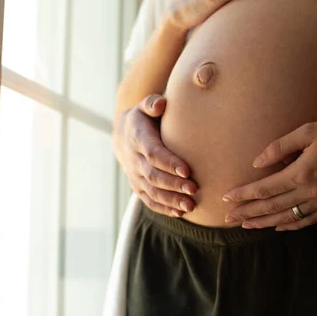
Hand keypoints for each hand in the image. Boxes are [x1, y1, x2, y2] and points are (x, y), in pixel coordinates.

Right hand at [113, 94, 197, 217]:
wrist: (123, 134)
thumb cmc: (143, 118)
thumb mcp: (144, 106)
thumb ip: (152, 103)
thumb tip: (161, 103)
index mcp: (138, 139)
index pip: (153, 154)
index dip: (169, 163)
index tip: (187, 170)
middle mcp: (134, 160)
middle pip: (154, 176)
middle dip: (174, 185)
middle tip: (194, 189)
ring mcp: (135, 175)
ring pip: (152, 191)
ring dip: (171, 200)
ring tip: (190, 205)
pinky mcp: (138, 186)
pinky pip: (149, 200)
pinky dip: (164, 208)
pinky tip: (180, 212)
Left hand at [223, 112, 316, 230]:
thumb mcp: (308, 131)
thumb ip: (280, 147)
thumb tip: (258, 163)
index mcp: (302, 173)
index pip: (265, 188)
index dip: (244, 194)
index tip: (227, 198)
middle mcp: (311, 192)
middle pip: (273, 206)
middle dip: (248, 213)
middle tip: (229, 218)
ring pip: (288, 216)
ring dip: (265, 222)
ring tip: (247, 225)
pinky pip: (309, 220)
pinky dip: (292, 224)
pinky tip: (280, 226)